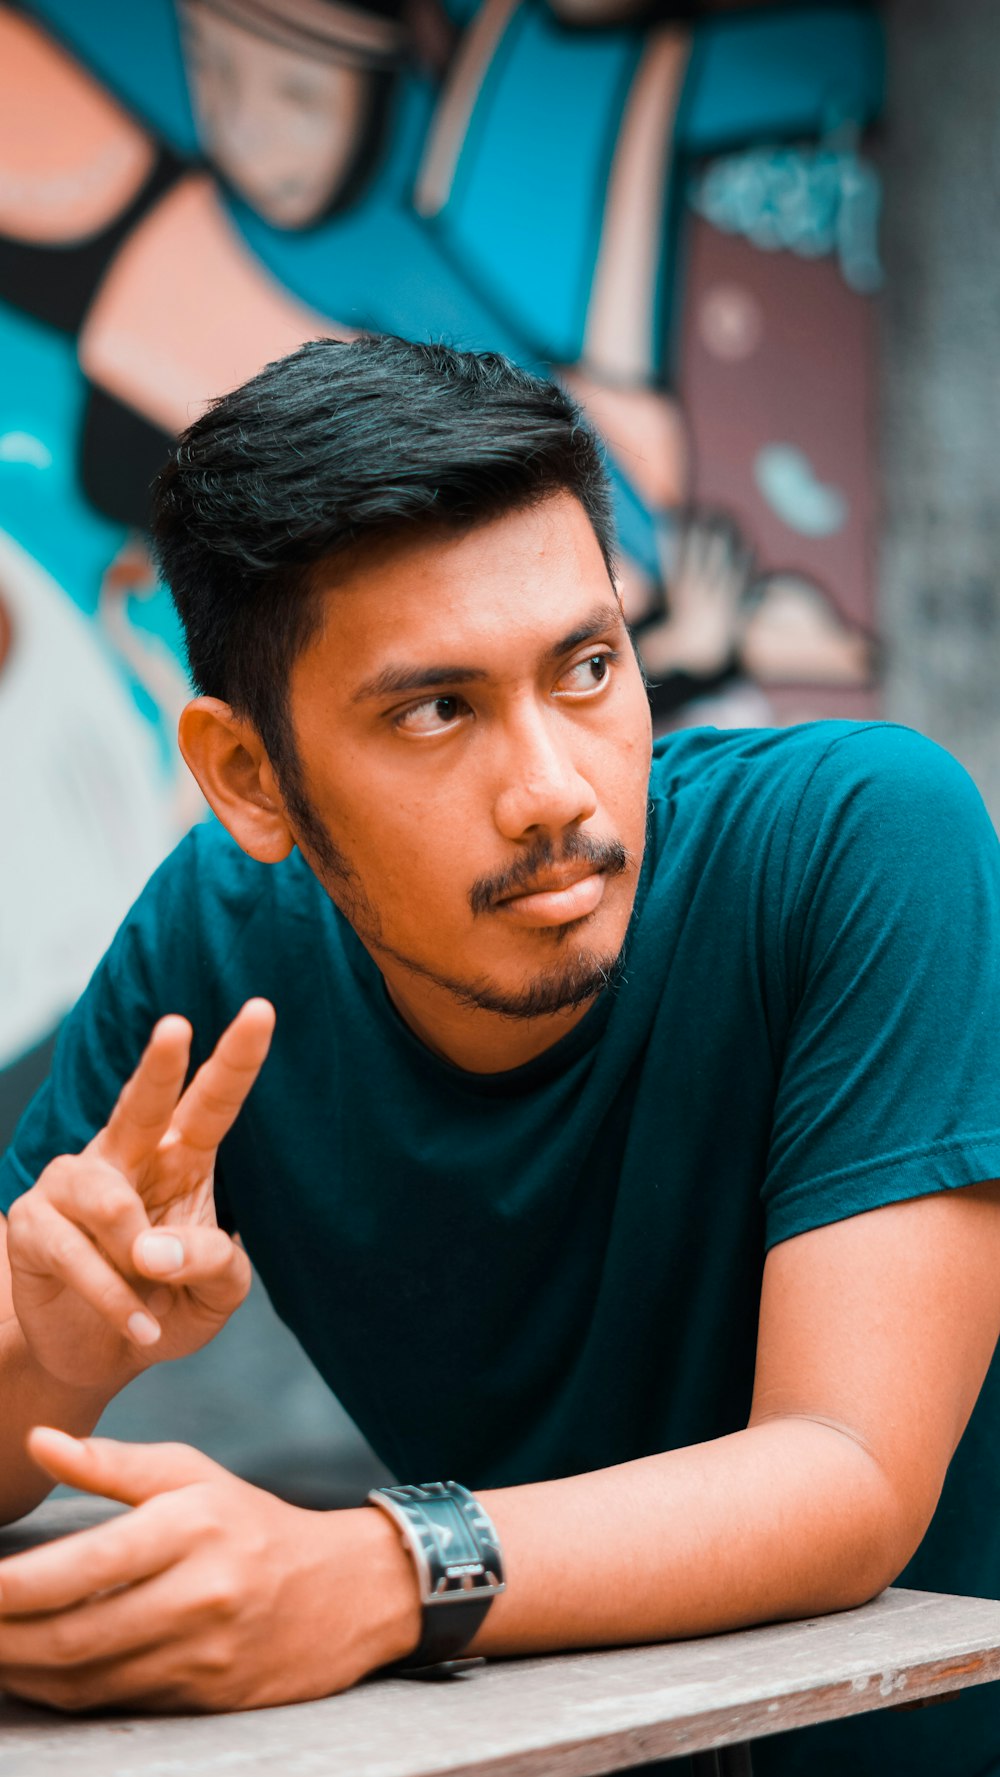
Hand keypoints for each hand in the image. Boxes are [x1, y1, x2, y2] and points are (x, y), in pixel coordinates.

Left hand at [0, 1429, 419, 1712]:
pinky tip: (32, 1669)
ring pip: (86, 1679)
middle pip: (75, 1635)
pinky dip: (61, 1690)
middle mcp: (198, 1596)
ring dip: (22, 1669)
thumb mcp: (192, 1474)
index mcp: (191, 1529)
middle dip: (4, 1637)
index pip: (89, 1564)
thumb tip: (39, 1441)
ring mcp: (201, 1656)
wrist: (345, 1592)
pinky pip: (113, 1701)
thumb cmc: (251, 1522)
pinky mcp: (202, 1698)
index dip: (21, 1584)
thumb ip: (111, 1464)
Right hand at [6, 1001, 274, 1390]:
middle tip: (176, 1027)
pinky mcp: (31, 1223)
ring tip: (152, 1289)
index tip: (261, 1010)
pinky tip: (140, 1325)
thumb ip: (211, 1265)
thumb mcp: (217, 1294)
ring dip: (135, 1253)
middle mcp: (125, 1156)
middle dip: (159, 1066)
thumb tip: (154, 1251)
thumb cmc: (169, 1302)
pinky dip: (113, 1298)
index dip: (236, 1058)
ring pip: (107, 1200)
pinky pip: (75, 1253)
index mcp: (181, 1158)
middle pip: (142, 1104)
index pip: (212, 1102)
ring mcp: (72, 1184)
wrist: (103, 1354)